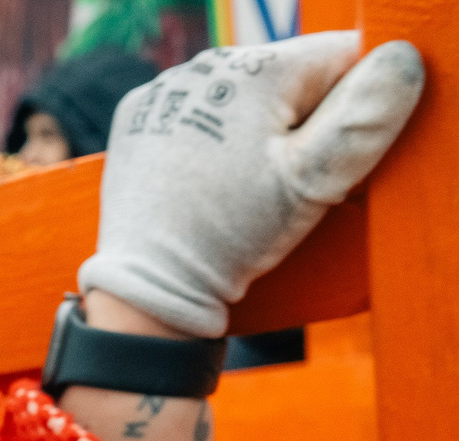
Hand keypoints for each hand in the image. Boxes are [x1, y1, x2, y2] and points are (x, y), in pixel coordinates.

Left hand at [80, 31, 422, 337]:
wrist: (148, 286)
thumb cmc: (229, 235)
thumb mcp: (314, 179)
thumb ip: (366, 116)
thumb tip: (399, 62)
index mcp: (258, 69)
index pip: (343, 56)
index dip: (351, 107)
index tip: (325, 156)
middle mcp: (206, 65)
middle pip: (291, 76)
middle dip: (303, 120)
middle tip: (282, 178)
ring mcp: (166, 90)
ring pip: (246, 95)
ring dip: (258, 131)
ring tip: (243, 183)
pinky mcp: (139, 119)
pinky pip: (199, 114)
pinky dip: (212, 139)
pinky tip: (208, 178)